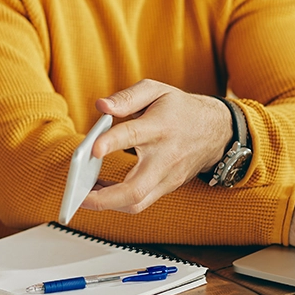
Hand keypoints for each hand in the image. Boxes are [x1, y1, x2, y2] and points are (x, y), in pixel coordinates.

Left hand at [80, 79, 234, 213]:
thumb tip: (101, 106)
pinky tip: (100, 191)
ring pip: (137, 203)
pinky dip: (116, 202)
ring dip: (107, 204)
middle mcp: (164, 157)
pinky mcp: (166, 188)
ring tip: (83, 194)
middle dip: (104, 197)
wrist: (215, 131)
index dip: (112, 143)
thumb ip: (127, 97)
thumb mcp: (156, 91)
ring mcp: (166, 177)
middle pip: (135, 188)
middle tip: (78, 193)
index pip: (134, 136)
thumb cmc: (180, 109)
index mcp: (159, 127)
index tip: (93, 149)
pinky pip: (139, 202)